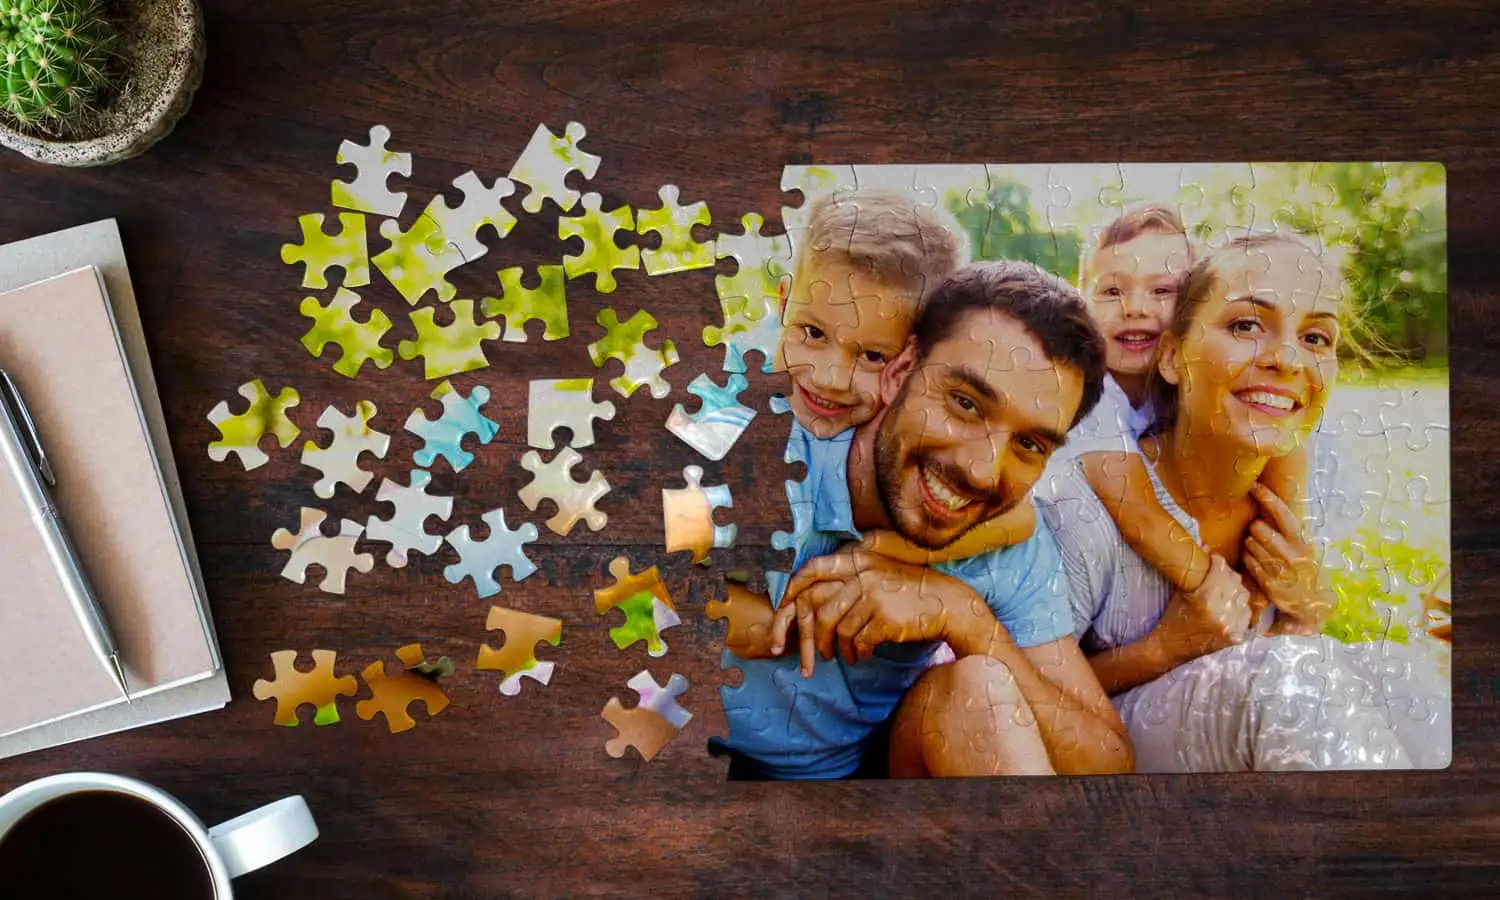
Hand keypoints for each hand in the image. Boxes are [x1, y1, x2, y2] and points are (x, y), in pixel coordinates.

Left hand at [770, 548, 988, 676]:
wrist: (947, 603)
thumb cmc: (909, 592)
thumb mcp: (880, 573)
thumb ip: (852, 579)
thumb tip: (815, 599)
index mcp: (859, 561)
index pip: (813, 568)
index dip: (793, 587)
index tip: (782, 605)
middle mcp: (863, 575)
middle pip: (820, 610)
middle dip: (814, 637)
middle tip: (818, 653)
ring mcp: (873, 597)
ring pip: (839, 631)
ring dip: (841, 650)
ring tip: (849, 657)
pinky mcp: (884, 619)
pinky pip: (858, 642)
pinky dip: (859, 652)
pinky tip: (865, 655)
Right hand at [1154, 554, 1251, 663]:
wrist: (1172, 647)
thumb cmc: (1173, 618)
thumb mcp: (1180, 592)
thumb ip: (1196, 572)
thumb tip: (1205, 546)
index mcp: (1205, 599)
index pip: (1220, 570)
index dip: (1218, 561)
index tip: (1214, 558)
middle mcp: (1221, 612)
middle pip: (1234, 580)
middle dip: (1227, 573)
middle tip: (1219, 573)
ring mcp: (1231, 626)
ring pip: (1244, 596)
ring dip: (1235, 590)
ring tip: (1225, 590)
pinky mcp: (1236, 636)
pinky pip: (1246, 613)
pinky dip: (1240, 607)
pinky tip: (1229, 606)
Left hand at [1243, 483, 1333, 632]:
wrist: (1311, 603)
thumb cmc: (1302, 567)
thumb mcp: (1301, 546)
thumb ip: (1285, 528)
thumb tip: (1266, 501)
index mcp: (1301, 541)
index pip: (1283, 514)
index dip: (1268, 498)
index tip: (1254, 486)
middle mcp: (1292, 554)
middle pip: (1259, 528)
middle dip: (1255, 528)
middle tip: (1260, 534)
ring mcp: (1279, 569)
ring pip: (1250, 544)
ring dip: (1250, 544)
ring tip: (1260, 550)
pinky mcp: (1268, 583)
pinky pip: (1248, 561)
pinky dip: (1248, 558)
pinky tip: (1256, 562)